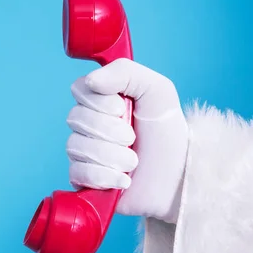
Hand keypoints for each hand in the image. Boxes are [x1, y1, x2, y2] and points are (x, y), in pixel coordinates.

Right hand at [66, 58, 187, 223]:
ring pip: (76, 146)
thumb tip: (91, 80)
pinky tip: (123, 180)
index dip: (98, 100)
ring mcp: (83, 152)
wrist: (177, 178)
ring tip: (133, 162)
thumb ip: (125, 73)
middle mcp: (88, 124)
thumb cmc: (166, 134)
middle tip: (132, 138)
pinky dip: (103, 176)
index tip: (123, 108)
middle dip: (109, 129)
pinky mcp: (83, 179)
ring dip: (111, 155)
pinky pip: (77, 173)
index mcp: (102, 99)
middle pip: (75, 118)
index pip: (79, 89)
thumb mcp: (157, 91)